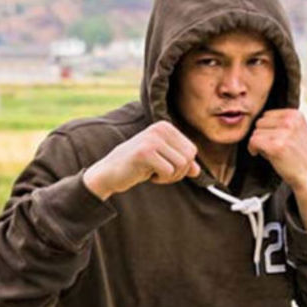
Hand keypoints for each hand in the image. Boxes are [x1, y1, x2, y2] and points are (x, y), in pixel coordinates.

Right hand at [83, 121, 200, 200]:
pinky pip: (169, 171)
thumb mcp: (162, 161)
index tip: (164, 166)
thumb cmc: (137, 166)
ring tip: (153, 173)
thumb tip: (197, 171)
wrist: (109, 173)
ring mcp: (152, 139)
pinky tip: (146, 174)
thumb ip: (181, 163)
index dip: (182, 166)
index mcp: (166, 126)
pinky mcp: (145, 152)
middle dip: (178, 172)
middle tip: (160, 173)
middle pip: (188, 158)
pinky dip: (160, 179)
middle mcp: (160, 128)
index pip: (192, 150)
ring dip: (169, 176)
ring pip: (181, 165)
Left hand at [248, 109, 306, 197]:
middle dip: (261, 135)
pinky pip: (253, 141)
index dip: (266, 128)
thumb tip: (255, 118)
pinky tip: (259, 154)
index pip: (267, 114)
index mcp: (296, 114)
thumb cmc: (300, 155)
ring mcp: (284, 133)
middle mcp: (290, 121)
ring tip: (269, 151)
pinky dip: (253, 149)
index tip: (271, 139)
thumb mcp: (297, 131)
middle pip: (260, 122)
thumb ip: (282, 121)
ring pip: (255, 132)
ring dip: (258, 143)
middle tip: (270, 146)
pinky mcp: (276, 146)